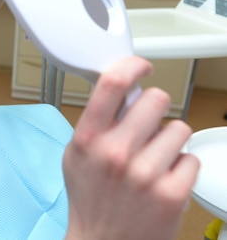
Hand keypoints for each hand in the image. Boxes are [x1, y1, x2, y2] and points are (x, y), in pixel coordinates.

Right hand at [63, 56, 198, 239]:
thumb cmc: (90, 200)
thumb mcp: (75, 155)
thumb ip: (95, 122)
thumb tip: (119, 89)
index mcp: (88, 139)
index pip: (112, 83)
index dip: (132, 66)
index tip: (141, 66)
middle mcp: (116, 153)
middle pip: (156, 99)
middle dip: (155, 107)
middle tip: (148, 124)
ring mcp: (145, 173)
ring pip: (178, 128)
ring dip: (169, 140)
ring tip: (154, 159)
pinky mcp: (172, 193)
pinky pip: (191, 158)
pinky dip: (181, 167)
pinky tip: (163, 179)